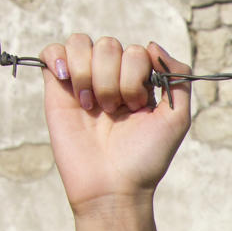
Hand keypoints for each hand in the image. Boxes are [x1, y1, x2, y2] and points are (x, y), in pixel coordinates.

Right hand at [40, 34, 191, 214]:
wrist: (111, 186)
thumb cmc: (145, 158)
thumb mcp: (176, 120)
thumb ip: (178, 80)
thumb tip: (153, 46)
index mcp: (139, 84)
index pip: (138, 51)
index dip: (137, 74)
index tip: (138, 105)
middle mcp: (112, 79)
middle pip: (110, 45)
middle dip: (115, 79)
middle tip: (115, 111)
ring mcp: (84, 82)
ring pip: (82, 44)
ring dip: (90, 74)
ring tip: (93, 107)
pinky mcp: (58, 89)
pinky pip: (53, 50)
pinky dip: (60, 59)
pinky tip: (70, 85)